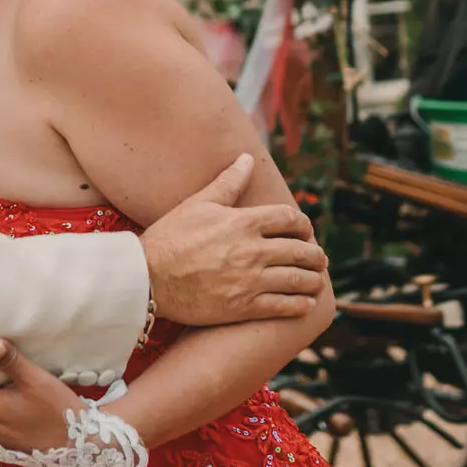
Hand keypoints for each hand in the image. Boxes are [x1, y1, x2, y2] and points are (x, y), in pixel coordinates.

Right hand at [139, 154, 325, 326]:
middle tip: (319, 258)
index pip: (289, 218)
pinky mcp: (243, 307)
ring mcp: (250, 280)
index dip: (303, 224)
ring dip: (312, 280)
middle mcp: (252, 250)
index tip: (305, 230)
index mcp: (243, 222)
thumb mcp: (198, 204)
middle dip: (314, 254)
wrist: (147, 278)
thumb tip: (246, 159)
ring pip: (297, 280)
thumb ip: (228, 183)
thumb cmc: (169, 238)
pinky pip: (283, 306)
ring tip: (315, 281)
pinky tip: (304, 304)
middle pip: (300, 250)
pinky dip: (300, 305)